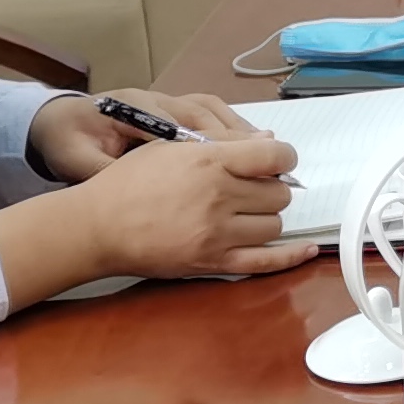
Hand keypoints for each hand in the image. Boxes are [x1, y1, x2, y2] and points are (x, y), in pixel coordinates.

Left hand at [28, 90, 255, 183]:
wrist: (55, 121)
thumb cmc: (67, 141)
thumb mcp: (77, 161)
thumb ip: (101, 170)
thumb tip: (129, 184)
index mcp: (131, 108)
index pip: (179, 124)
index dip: (212, 143)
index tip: (237, 162)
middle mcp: (155, 99)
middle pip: (206, 113)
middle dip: (238, 138)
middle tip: (270, 163)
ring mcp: (165, 100)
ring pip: (213, 110)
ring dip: (241, 132)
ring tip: (270, 156)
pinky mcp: (171, 107)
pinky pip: (210, 112)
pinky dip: (233, 129)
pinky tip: (253, 147)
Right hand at [69, 132, 314, 282]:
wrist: (98, 226)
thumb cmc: (130, 182)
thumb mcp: (172, 147)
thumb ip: (222, 142)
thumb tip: (269, 140)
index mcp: (210, 161)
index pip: (274, 155)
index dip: (283, 157)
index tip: (275, 161)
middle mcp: (219, 196)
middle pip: (278, 192)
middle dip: (271, 188)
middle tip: (252, 188)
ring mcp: (218, 233)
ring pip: (275, 224)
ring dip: (267, 217)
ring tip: (245, 212)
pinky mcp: (213, 262)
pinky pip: (267, 262)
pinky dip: (291, 256)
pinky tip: (306, 249)